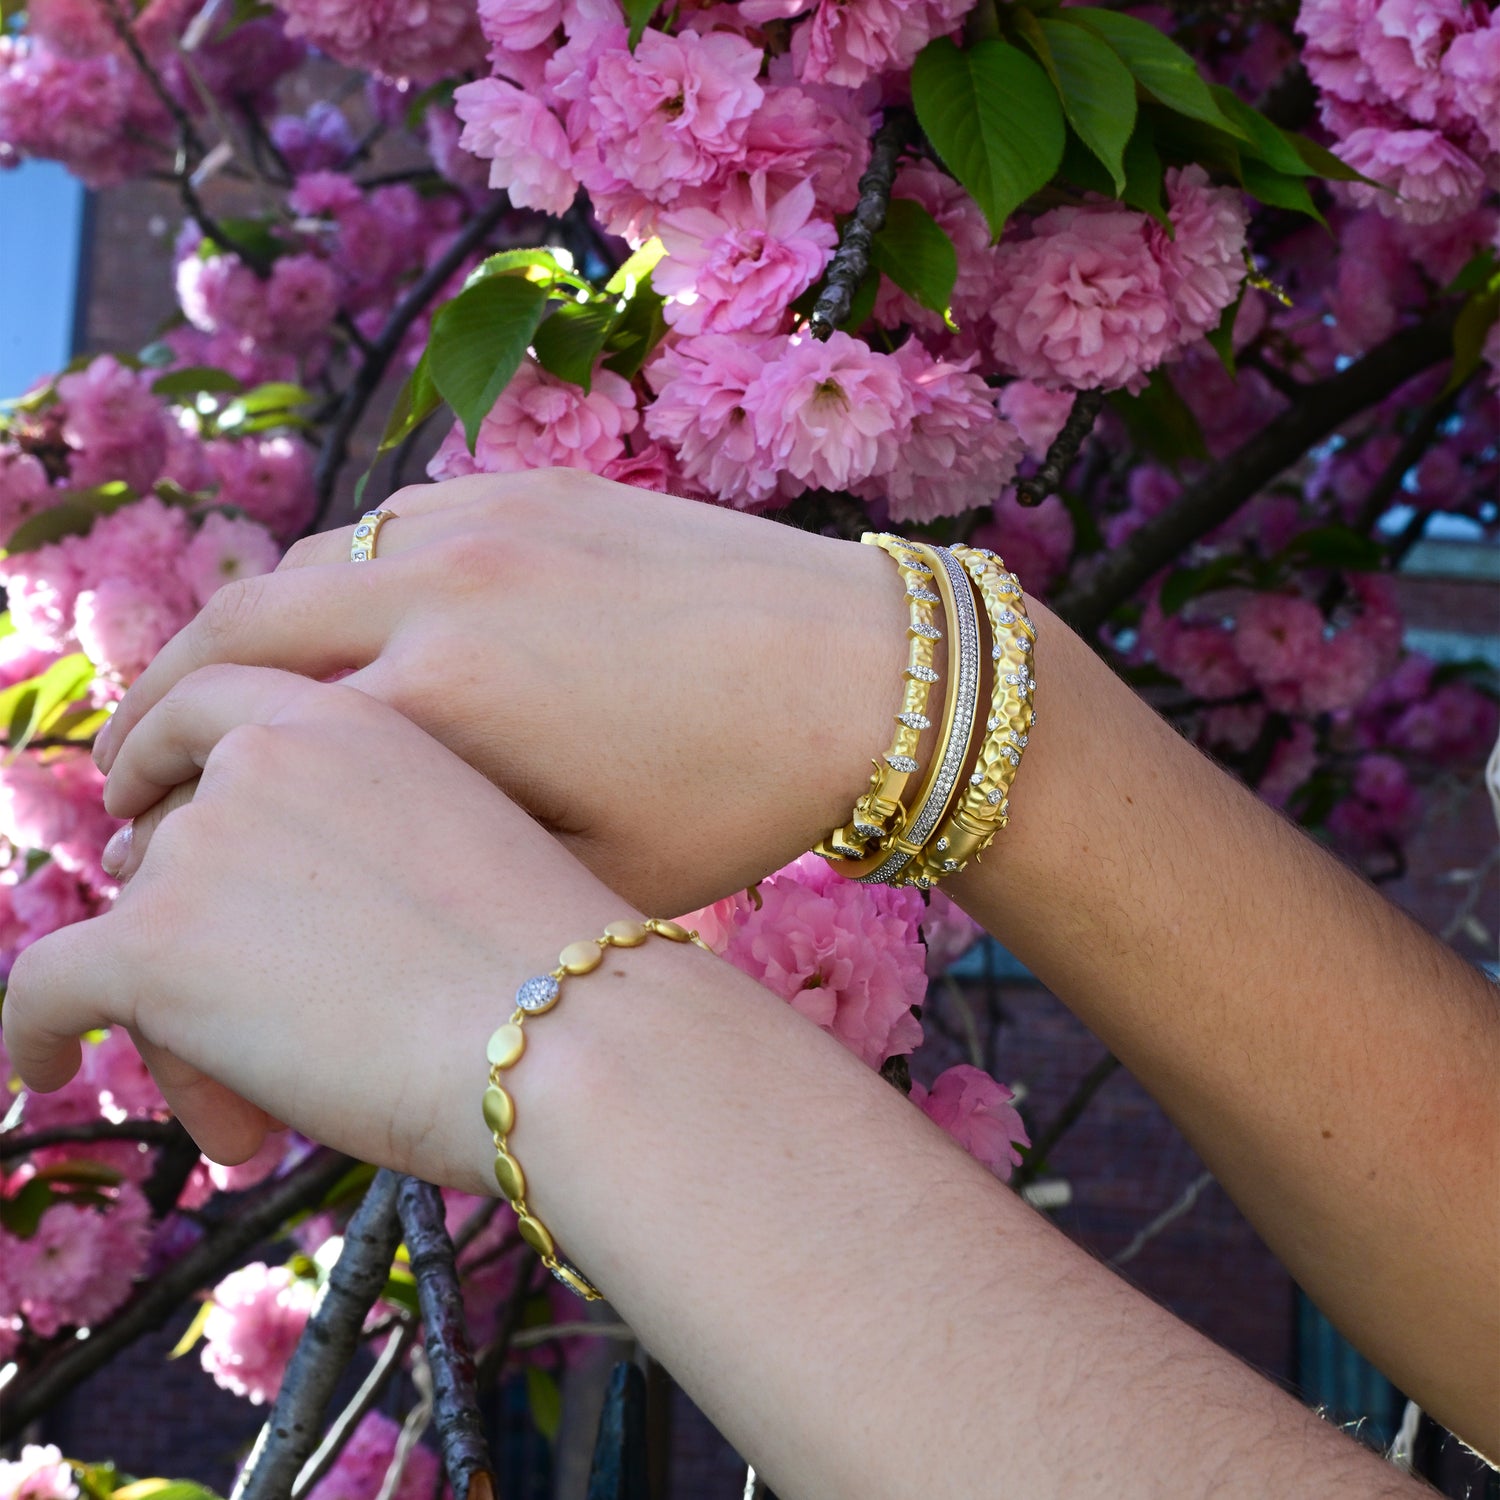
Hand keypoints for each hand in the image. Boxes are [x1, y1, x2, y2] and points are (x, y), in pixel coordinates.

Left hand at [7, 668, 643, 1180]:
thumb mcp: (467, 855)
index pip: (212, 704)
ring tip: (261, 1121)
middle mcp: (265, 753)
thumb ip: (371, 846)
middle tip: (268, 1034)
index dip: (159, 754)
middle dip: (193, 939)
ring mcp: (204, 842)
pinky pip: (44, 990)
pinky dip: (34, 1035)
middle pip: (170, 849)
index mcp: (353, 719)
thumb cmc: (559, 968)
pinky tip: (43, 1069)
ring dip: (183, 1028)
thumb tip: (291, 929)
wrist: (570, 1033)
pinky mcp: (155, 942)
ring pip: (134, 940)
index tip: (140, 800)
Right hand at [93, 471, 904, 915]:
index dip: (158, 781)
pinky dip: (346, 575)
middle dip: (161, 692)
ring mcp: (488, 516)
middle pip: (235, 623)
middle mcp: (437, 585)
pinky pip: (395, 521)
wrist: (865, 670)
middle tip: (132, 761)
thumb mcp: (586, 874)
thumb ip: (445, 857)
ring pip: (309, 560)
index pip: (233, 728)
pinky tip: (359, 630)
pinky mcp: (539, 485)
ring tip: (234, 699)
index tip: (128, 824)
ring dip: (252, 628)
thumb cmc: (738, 801)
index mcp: (440, 699)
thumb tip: (343, 868)